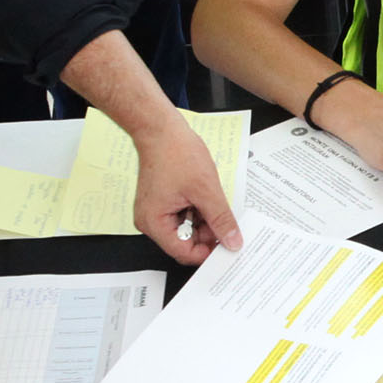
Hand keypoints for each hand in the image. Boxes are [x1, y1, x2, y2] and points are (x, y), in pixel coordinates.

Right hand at [132, 107, 240, 261]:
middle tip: (226, 222)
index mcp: (154, 222)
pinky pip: (183, 216)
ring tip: (212, 201)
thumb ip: (221, 219)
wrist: (161, 129)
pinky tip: (205, 197)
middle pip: (185, 242)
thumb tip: (232, 241)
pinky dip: (197, 210)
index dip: (207, 252)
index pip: (183, 252)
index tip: (227, 246)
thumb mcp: (206, 190)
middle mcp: (151, 221)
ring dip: (204, 220)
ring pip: (186, 229)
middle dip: (207, 233)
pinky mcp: (162, 202)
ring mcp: (156, 211)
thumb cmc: (175, 153)